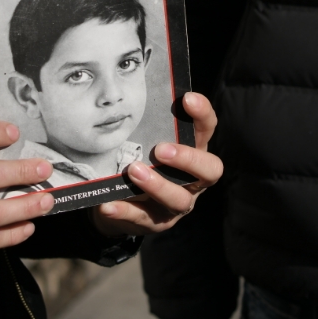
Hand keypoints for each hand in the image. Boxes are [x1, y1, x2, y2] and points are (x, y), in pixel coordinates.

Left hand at [92, 92, 222, 235]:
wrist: (120, 203)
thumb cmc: (142, 163)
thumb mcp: (148, 144)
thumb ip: (149, 128)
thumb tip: (129, 96)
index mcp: (195, 153)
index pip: (207, 131)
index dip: (203, 115)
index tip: (187, 98)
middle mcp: (194, 180)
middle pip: (209, 171)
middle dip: (188, 159)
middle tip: (162, 150)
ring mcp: (178, 204)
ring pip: (178, 199)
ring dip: (157, 185)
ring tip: (134, 172)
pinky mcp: (156, 222)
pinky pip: (143, 218)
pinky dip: (125, 211)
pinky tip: (108, 204)